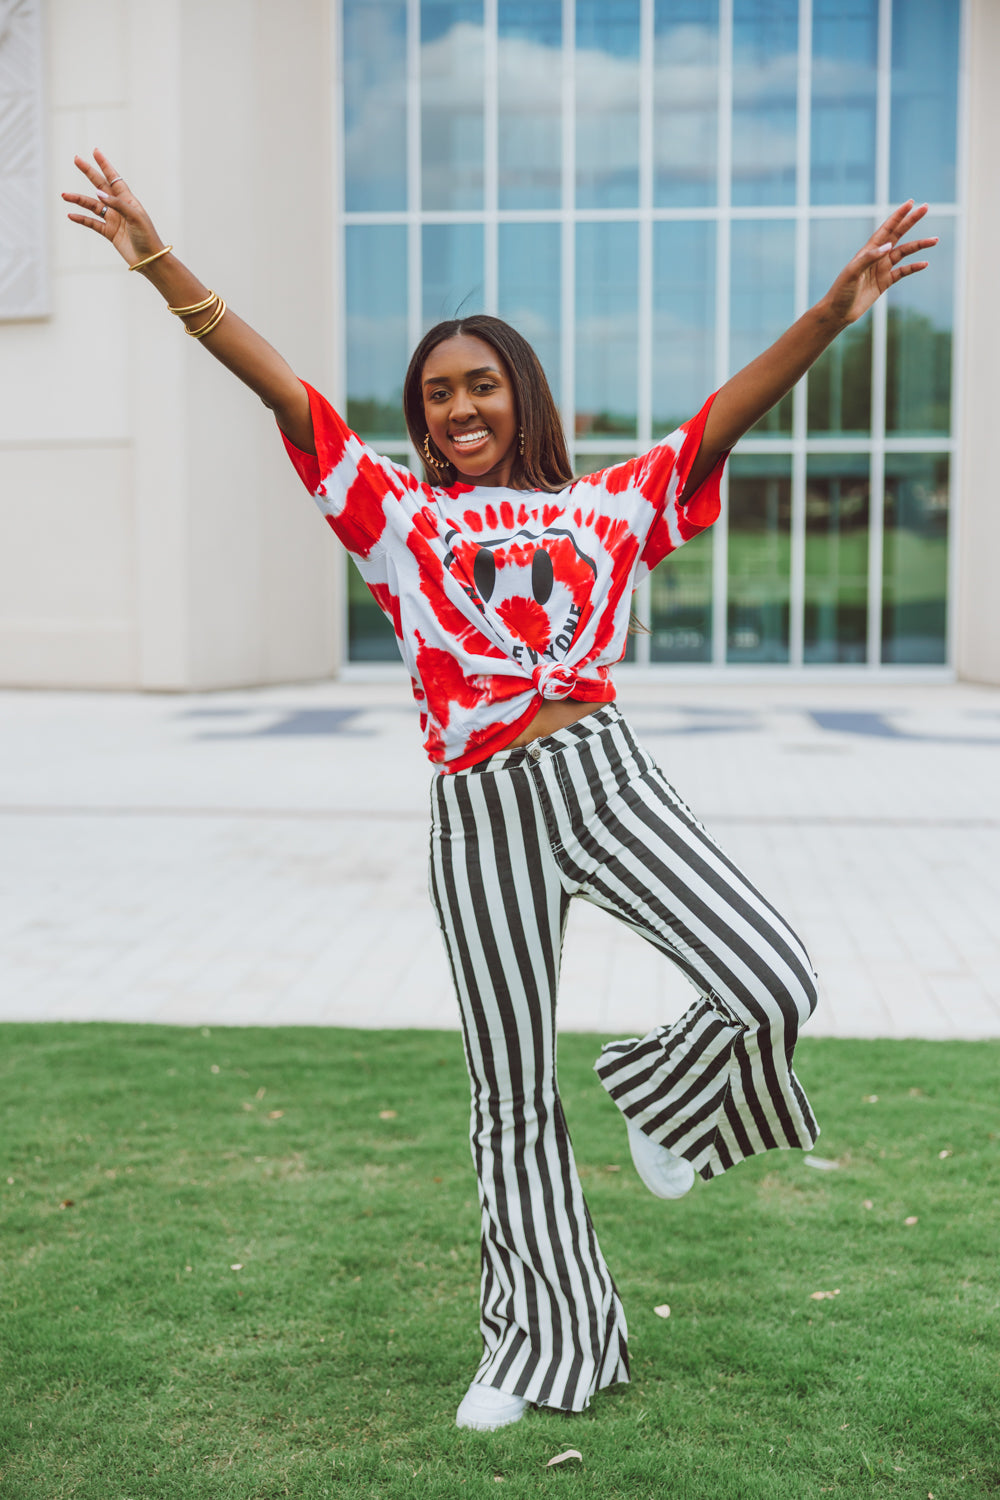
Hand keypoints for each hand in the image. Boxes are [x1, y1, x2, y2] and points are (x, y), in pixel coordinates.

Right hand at [62, 148, 165, 267]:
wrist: (150, 259)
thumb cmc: (147, 236)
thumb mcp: (135, 217)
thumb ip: (117, 204)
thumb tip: (98, 192)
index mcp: (128, 200)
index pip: (114, 178)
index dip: (105, 164)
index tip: (95, 151)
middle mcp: (119, 207)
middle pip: (100, 186)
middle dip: (89, 172)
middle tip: (77, 159)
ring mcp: (113, 219)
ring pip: (92, 205)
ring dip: (79, 200)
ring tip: (65, 195)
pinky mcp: (109, 232)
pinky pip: (92, 223)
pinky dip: (82, 219)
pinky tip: (71, 215)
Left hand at [823, 201, 937, 326]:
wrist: (838, 312)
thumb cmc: (841, 291)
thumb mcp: (853, 273)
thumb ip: (869, 258)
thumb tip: (889, 246)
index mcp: (868, 250)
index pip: (886, 228)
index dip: (898, 215)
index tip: (911, 203)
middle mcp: (877, 256)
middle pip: (898, 234)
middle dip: (911, 221)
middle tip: (926, 207)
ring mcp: (881, 269)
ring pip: (904, 253)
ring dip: (919, 245)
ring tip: (935, 240)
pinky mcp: (885, 282)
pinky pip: (903, 272)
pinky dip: (913, 267)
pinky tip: (924, 263)